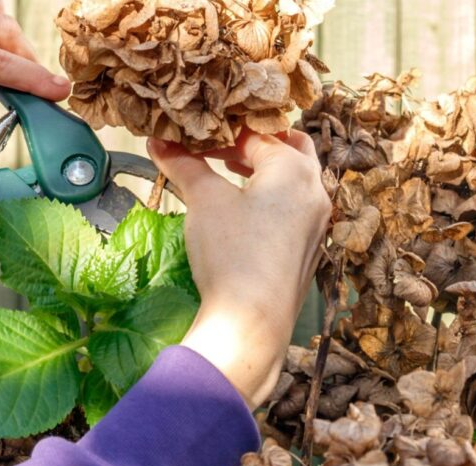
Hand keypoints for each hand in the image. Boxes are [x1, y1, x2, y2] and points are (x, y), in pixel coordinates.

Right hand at [148, 132, 330, 409]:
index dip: (222, 134)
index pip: (256, 136)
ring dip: (266, 171)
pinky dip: (274, 198)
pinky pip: (296, 208)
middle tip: (223, 149)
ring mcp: (317, 222)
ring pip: (296, 180)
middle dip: (257, 145)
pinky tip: (246, 213)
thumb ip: (184, 165)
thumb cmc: (232, 252)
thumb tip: (158, 141)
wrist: (253, 321)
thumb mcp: (204, 200)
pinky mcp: (310, 248)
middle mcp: (315, 190)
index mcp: (294, 169)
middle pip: (291, 149)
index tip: (195, 138)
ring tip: (231, 173)